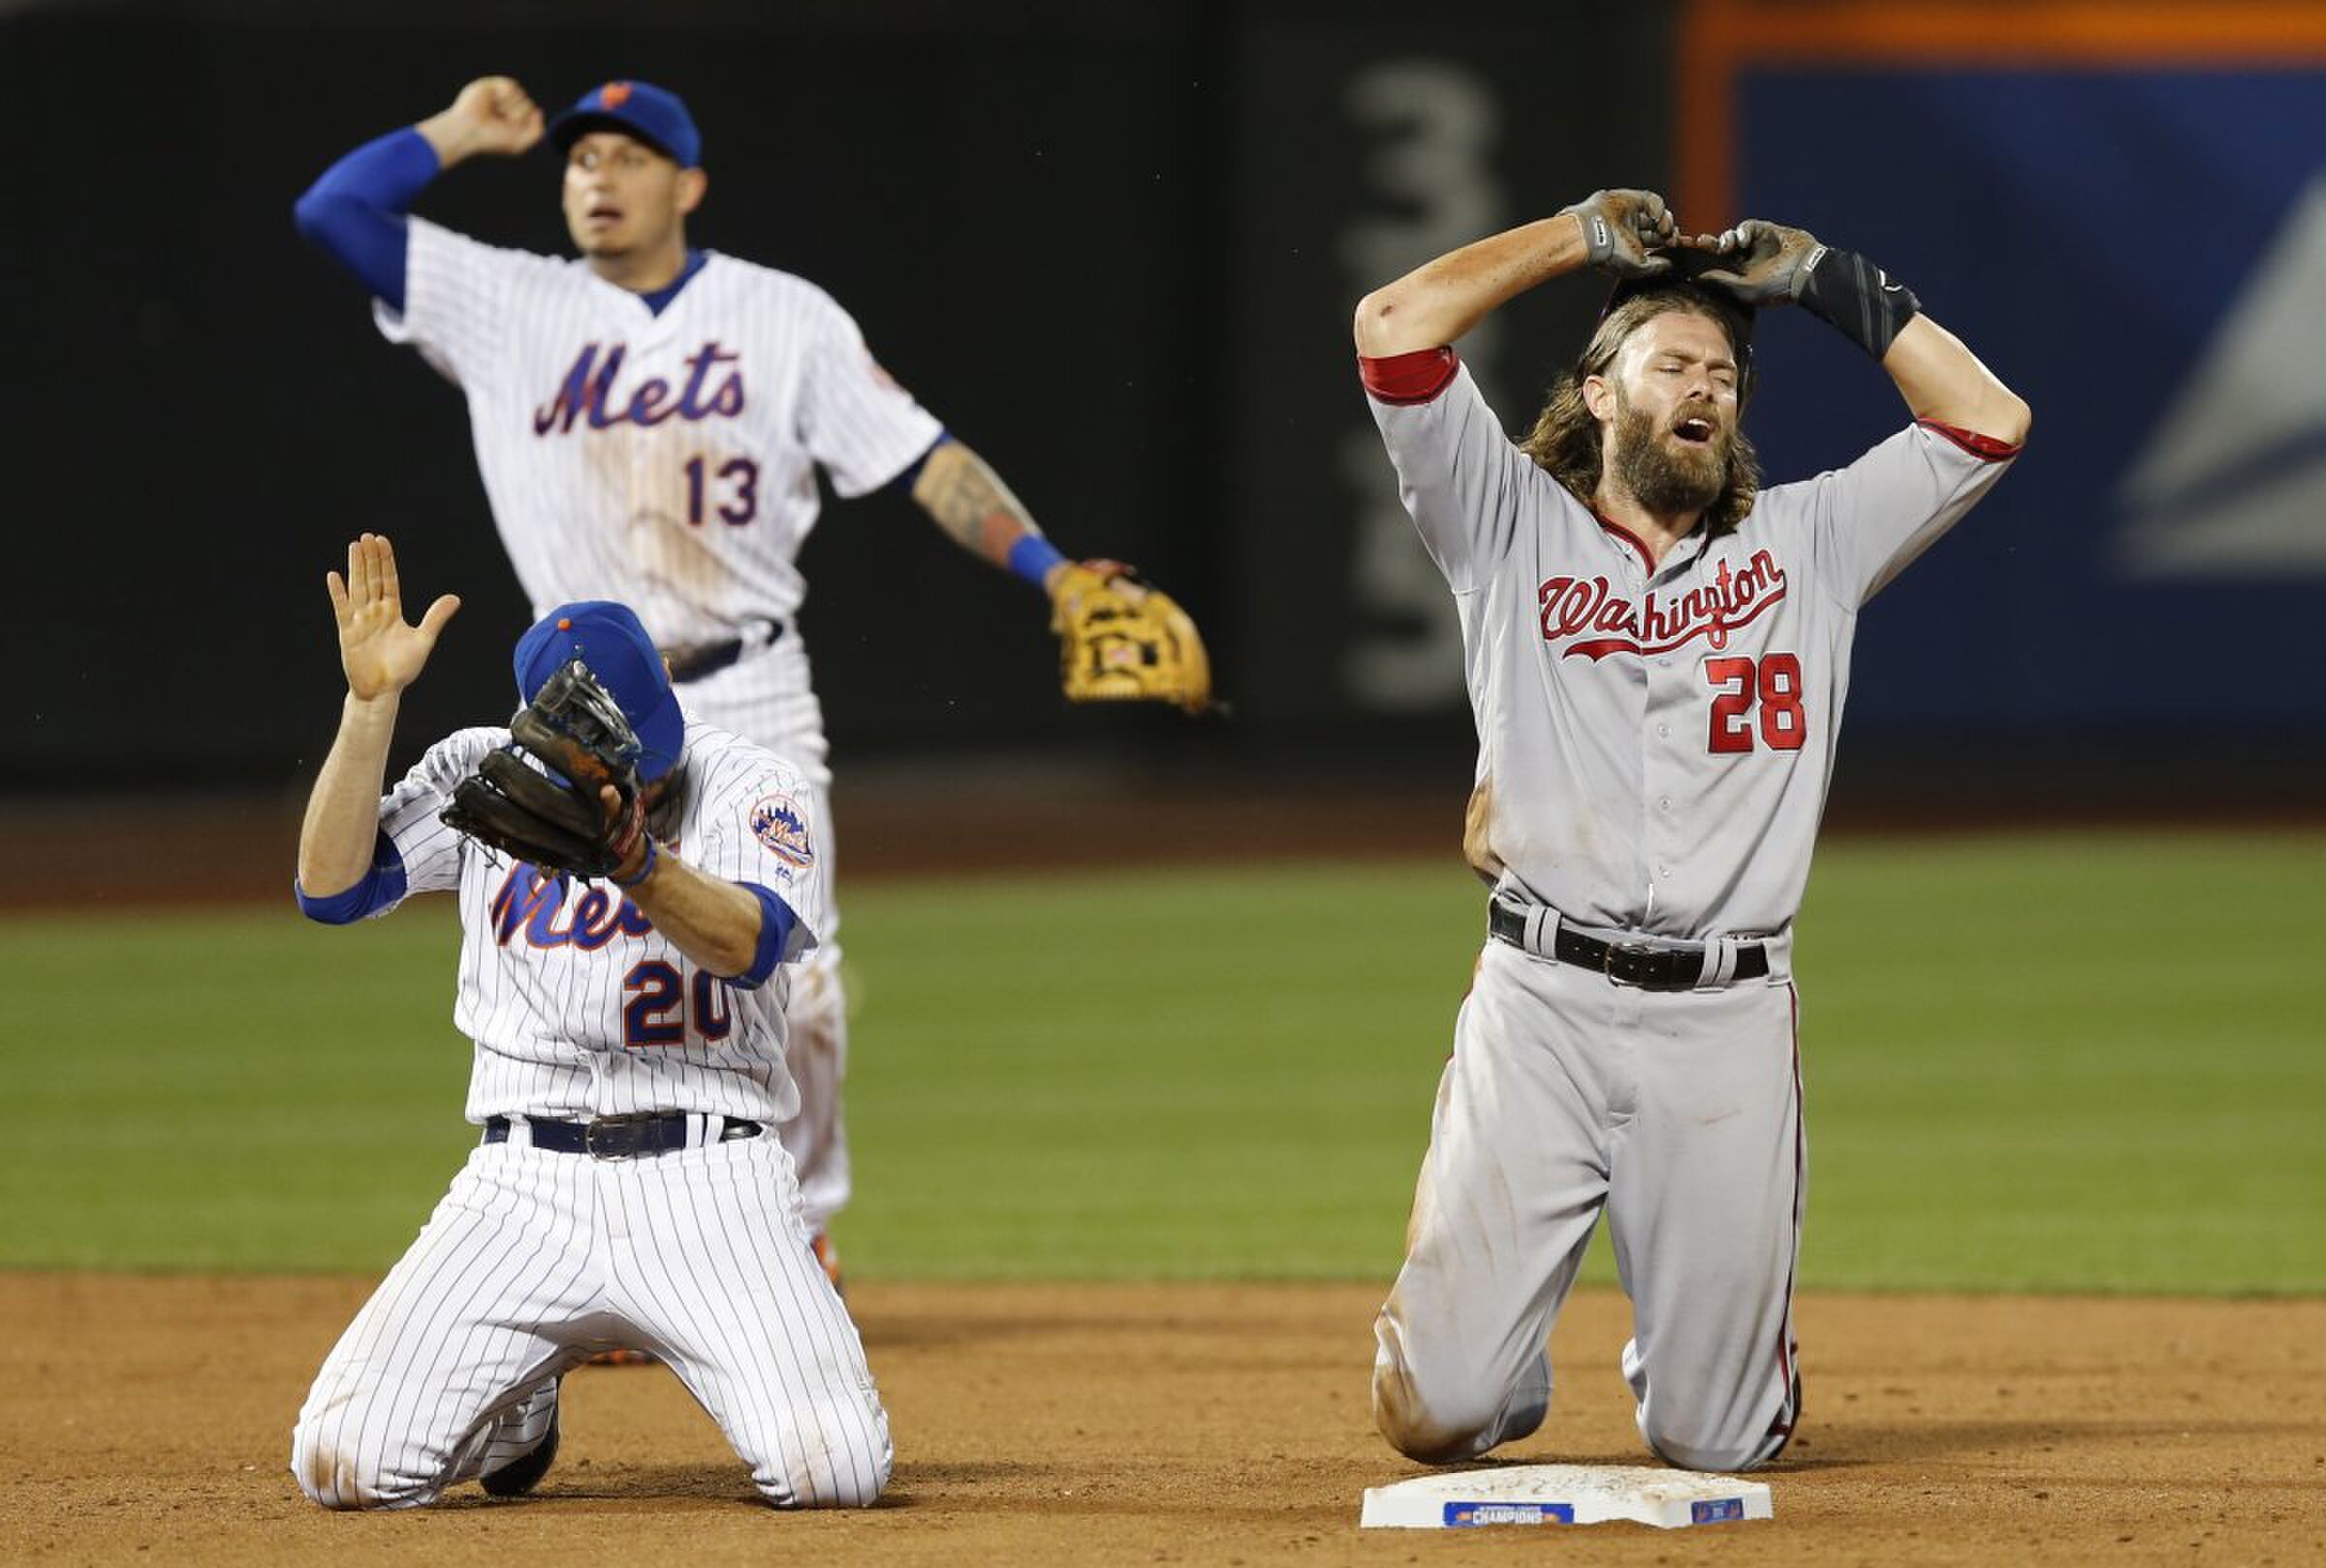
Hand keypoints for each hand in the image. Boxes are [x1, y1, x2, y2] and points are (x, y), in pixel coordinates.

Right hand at [326, 533, 459, 701]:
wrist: (383, 690)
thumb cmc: (403, 668)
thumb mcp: (423, 639)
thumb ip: (436, 617)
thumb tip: (455, 598)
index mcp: (393, 611)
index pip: (389, 580)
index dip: (386, 561)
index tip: (383, 541)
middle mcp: (375, 612)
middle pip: (372, 579)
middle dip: (370, 558)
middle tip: (367, 536)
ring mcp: (360, 620)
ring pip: (358, 588)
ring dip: (355, 567)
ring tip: (353, 546)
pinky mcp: (348, 631)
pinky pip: (342, 608)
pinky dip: (338, 593)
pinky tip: (334, 576)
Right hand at [419, 76, 544, 164]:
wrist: (470, 130)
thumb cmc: (492, 140)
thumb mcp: (520, 144)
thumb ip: (536, 132)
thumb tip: (539, 111)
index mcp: (512, 121)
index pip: (533, 115)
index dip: (526, 123)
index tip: (512, 129)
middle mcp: (505, 108)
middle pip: (528, 105)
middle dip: (519, 115)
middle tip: (502, 121)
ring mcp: (497, 96)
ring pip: (521, 94)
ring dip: (512, 107)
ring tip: (497, 112)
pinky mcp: (490, 86)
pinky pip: (512, 85)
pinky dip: (507, 95)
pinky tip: (497, 102)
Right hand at [1559, 190, 1676, 278]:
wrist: (1591, 237)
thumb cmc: (1608, 255)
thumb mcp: (1637, 267)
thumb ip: (1656, 267)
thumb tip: (1671, 264)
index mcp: (1632, 244)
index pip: (1657, 241)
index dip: (1671, 243)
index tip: (1681, 246)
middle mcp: (1632, 228)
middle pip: (1659, 226)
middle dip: (1670, 233)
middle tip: (1674, 240)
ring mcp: (1632, 212)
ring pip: (1658, 213)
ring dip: (1666, 221)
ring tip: (1664, 231)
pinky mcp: (1630, 199)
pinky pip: (1652, 199)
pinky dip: (1659, 207)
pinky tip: (1656, 217)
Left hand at [1685, 219, 1822, 305]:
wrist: (1806, 273)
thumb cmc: (1775, 288)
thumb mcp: (1744, 289)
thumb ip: (1720, 281)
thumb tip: (1695, 277)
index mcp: (1737, 276)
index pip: (1713, 266)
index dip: (1700, 260)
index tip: (1687, 256)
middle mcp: (1744, 260)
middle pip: (1719, 249)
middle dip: (1708, 245)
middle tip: (1698, 243)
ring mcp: (1755, 245)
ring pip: (1731, 236)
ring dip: (1725, 239)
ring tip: (1726, 246)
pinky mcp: (1766, 231)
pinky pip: (1748, 226)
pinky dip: (1743, 231)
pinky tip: (1743, 240)